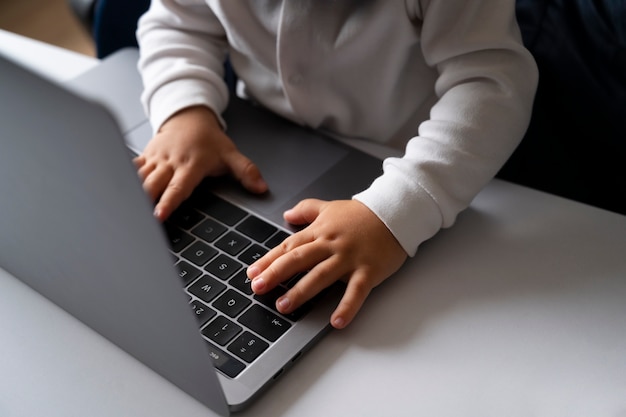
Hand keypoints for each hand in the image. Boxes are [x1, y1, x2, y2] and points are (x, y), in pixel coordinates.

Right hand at [133, 106, 267, 220]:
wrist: (188, 116)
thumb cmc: (209, 139)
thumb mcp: (231, 154)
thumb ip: (246, 172)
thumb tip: (262, 188)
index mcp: (190, 165)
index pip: (177, 188)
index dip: (167, 203)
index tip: (158, 216)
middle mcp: (170, 163)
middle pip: (152, 185)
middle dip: (142, 203)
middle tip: (134, 221)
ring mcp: (155, 160)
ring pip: (138, 178)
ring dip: (130, 195)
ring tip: (122, 213)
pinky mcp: (145, 157)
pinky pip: (130, 169)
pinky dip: (121, 180)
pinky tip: (112, 195)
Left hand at [247, 199, 406, 328]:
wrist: (395, 212)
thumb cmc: (363, 214)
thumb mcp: (330, 207)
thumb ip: (307, 210)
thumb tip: (286, 214)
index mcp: (320, 232)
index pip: (289, 247)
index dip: (269, 260)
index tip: (252, 273)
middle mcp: (331, 245)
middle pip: (299, 260)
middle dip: (276, 274)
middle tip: (258, 288)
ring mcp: (349, 258)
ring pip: (321, 275)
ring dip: (301, 292)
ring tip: (284, 306)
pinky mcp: (368, 271)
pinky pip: (356, 291)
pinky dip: (347, 307)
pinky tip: (336, 321)